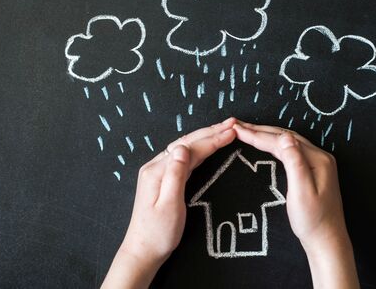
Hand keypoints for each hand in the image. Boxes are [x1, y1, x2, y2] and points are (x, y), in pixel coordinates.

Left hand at [102, 118, 236, 288]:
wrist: (143, 251)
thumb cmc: (158, 233)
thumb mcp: (169, 206)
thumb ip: (176, 175)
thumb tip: (183, 147)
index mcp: (157, 171)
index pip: (190, 148)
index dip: (212, 139)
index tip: (231, 132)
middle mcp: (156, 167)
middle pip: (187, 142)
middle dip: (211, 132)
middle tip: (232, 124)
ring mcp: (158, 172)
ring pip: (186, 148)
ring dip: (205, 137)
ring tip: (224, 130)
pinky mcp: (162, 179)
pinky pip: (183, 158)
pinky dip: (199, 149)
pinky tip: (207, 146)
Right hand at [233, 121, 358, 288]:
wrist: (326, 241)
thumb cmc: (313, 221)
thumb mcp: (301, 193)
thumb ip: (294, 163)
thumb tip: (284, 137)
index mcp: (317, 159)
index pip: (281, 141)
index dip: (258, 135)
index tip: (237, 130)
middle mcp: (319, 156)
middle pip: (285, 136)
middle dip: (260, 130)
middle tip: (237, 126)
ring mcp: (317, 162)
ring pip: (288, 142)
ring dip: (267, 135)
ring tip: (247, 131)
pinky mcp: (313, 170)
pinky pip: (291, 150)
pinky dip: (275, 145)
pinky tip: (266, 144)